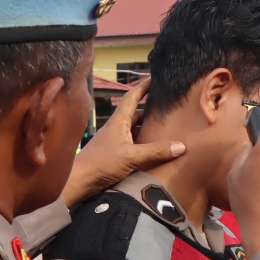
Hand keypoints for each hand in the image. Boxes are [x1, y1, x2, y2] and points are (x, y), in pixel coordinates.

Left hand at [62, 78, 184, 206]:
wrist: (78, 181)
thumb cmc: (100, 163)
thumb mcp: (131, 156)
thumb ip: (155, 151)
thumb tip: (181, 146)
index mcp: (118, 121)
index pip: (132, 97)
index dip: (143, 87)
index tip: (155, 78)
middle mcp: (116, 128)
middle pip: (135, 113)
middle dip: (150, 108)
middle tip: (166, 106)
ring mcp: (114, 141)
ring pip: (134, 129)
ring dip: (146, 127)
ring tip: (164, 127)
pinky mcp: (114, 154)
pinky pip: (132, 143)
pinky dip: (142, 142)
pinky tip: (151, 148)